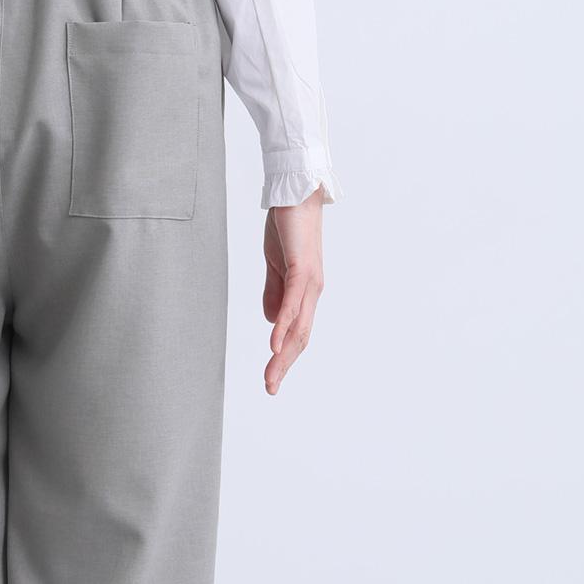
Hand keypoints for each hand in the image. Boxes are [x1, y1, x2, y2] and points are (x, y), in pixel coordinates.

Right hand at [262, 187, 324, 394]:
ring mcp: (310, 282)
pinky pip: (292, 303)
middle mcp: (313, 292)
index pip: (296, 334)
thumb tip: (272, 321)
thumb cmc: (287, 227)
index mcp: (306, 293)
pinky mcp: (302, 268)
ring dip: (283, 355)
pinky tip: (274, 343)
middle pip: (300, 338)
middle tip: (270, 389)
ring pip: (298, 326)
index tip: (271, 380)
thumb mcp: (275, 265)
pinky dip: (283, 326)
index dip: (284, 358)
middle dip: (284, 366)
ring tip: (271, 377)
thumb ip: (274, 292)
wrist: (296, 193)